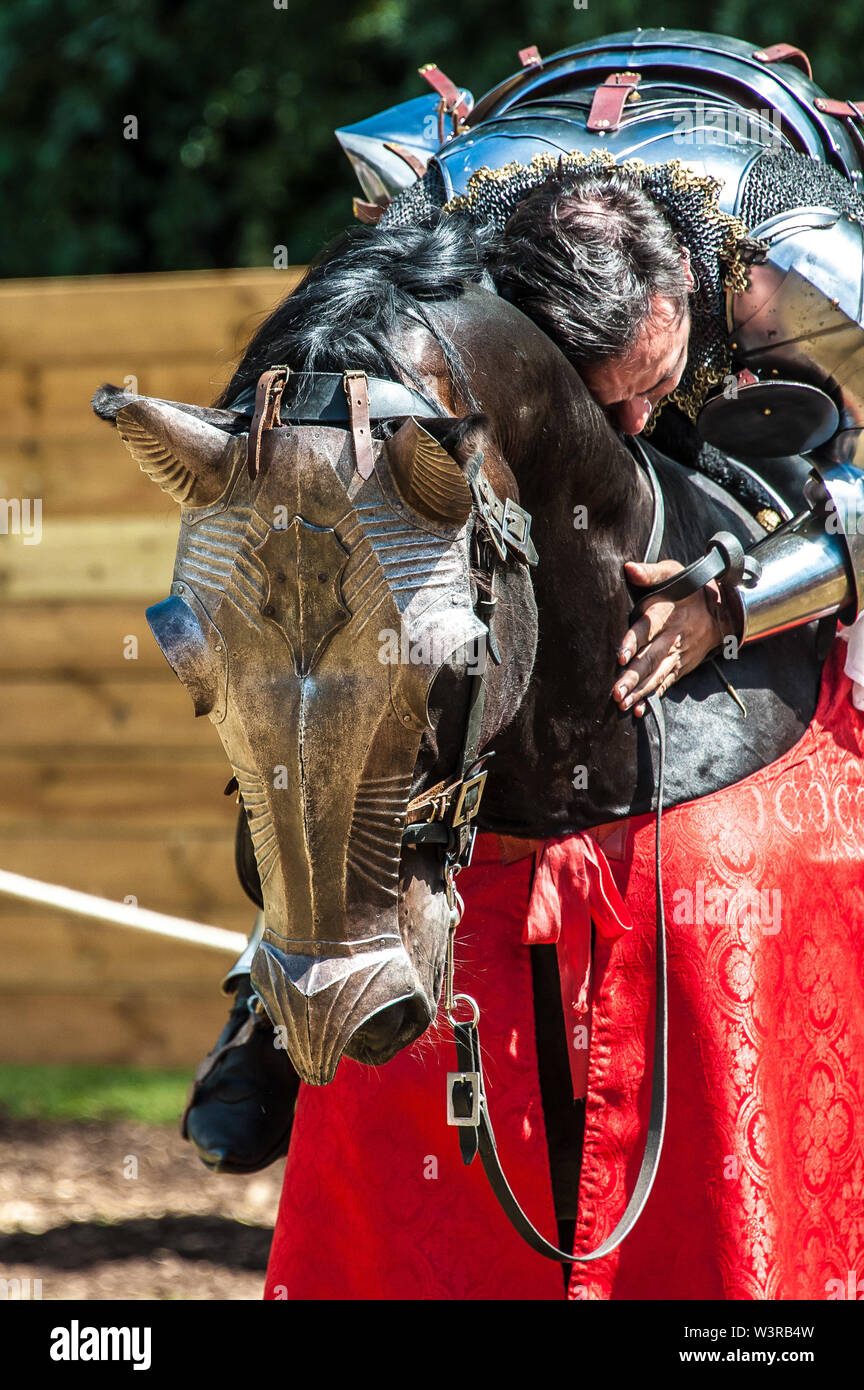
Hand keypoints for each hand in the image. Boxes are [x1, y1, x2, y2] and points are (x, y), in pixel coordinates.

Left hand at [612, 560, 731, 717]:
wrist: (724, 609)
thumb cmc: (689, 589)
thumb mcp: (673, 573)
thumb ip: (650, 573)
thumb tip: (628, 569)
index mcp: (665, 613)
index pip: (648, 628)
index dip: (634, 642)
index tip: (621, 657)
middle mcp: (672, 637)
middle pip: (650, 659)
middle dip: (633, 677)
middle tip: (616, 692)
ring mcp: (678, 654)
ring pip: (657, 675)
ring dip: (640, 691)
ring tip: (623, 704)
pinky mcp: (681, 666)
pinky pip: (666, 683)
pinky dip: (653, 697)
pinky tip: (639, 710)